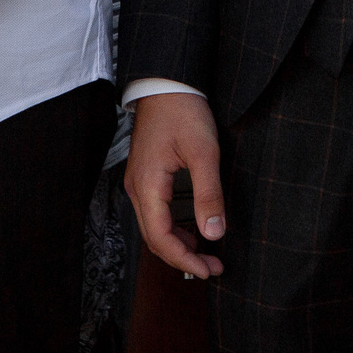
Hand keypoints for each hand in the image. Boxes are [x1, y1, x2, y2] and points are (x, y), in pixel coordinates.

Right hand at [126, 91, 227, 276]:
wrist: (166, 82)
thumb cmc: (184, 112)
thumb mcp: (204, 152)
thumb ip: (209, 194)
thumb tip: (215, 233)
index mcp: (148, 186)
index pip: (161, 238)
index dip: (184, 260)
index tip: (208, 270)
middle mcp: (137, 189)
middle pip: (154, 238)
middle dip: (183, 257)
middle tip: (213, 268)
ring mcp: (138, 183)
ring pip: (154, 228)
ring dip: (178, 245)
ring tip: (206, 254)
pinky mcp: (145, 177)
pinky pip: (155, 214)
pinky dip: (173, 228)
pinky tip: (193, 230)